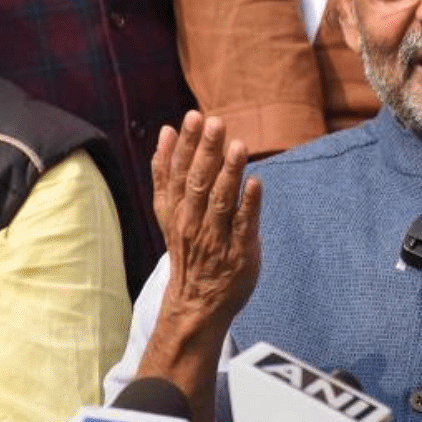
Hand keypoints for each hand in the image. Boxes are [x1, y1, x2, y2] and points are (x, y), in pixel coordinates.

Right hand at [151, 110, 262, 329]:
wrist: (195, 303)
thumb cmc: (187, 247)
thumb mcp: (168, 211)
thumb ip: (166, 172)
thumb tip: (166, 130)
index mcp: (176, 209)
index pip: (178, 172)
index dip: (185, 145)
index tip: (193, 118)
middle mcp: (193, 221)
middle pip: (198, 182)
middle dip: (206, 152)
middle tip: (215, 123)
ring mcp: (216, 237)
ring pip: (221, 201)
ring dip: (229, 172)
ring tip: (239, 146)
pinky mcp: (239, 252)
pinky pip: (244, 225)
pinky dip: (249, 204)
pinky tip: (255, 182)